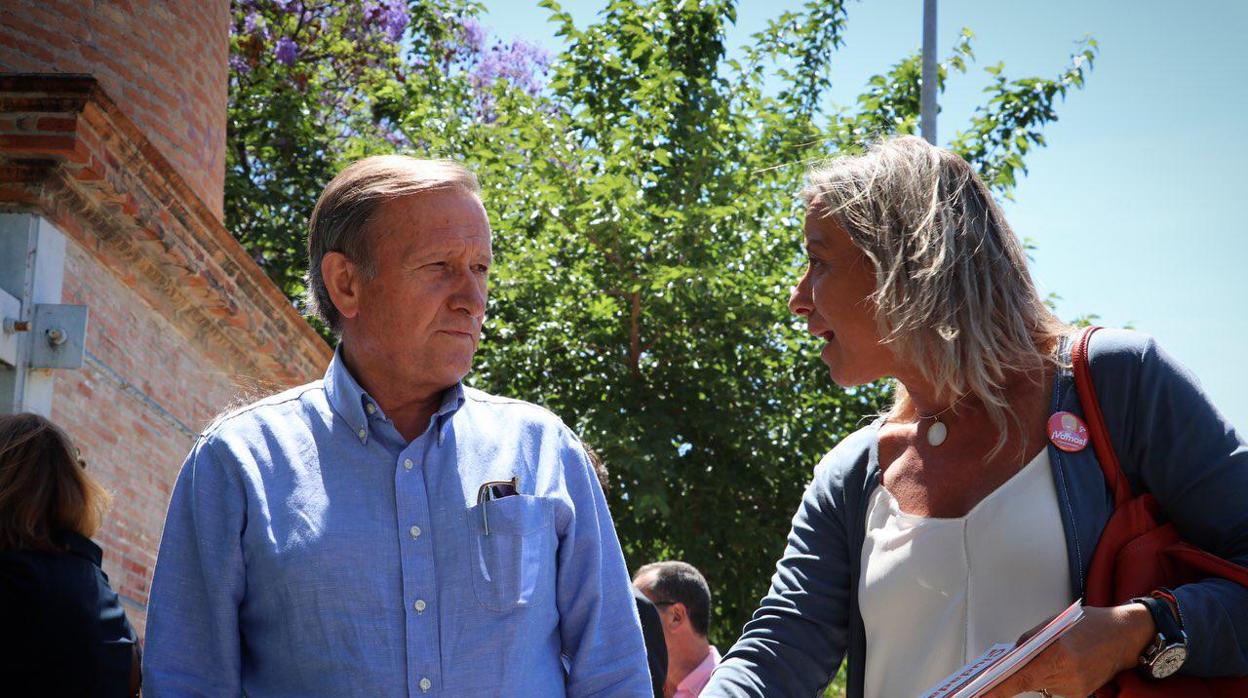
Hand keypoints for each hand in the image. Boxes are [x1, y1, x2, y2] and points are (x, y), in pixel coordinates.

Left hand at [980, 604, 1154, 697]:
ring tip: (1052, 655)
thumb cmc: (1090, 624)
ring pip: (1040, 684)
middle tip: (996, 675)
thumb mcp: (1053, 624)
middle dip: (1013, 676)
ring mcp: (1075, 687)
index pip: (1020, 678)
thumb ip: (1029, 640)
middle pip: (1028, 681)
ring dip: (1036, 673)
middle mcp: (1067, 675)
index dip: (998, 689)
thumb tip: (1009, 656)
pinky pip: (1055, 687)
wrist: (1125, 636)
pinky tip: (1063, 663)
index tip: (980, 694)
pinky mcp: (1082, 693)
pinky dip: (1051, 676)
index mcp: (1058, 655)